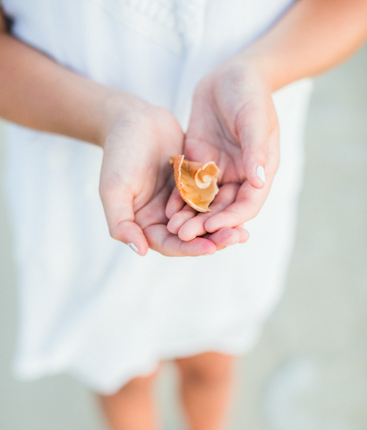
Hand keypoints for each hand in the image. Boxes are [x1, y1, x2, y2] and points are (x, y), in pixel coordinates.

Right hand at [99, 96, 246, 255]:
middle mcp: (163, 219)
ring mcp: (179, 203)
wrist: (132, 119)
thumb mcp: (113, 189)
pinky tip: (243, 204)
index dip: (190, 249)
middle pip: (192, 238)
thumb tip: (139, 251)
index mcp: (144, 225)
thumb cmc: (118, 154)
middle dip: (215, 239)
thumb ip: (121, 223)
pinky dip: (225, 204)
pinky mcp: (193, 186)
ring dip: (224, 225)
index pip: (170, 245)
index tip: (211, 248)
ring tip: (244, 229)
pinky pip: (211, 200)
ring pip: (204, 221)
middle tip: (238, 238)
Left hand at [166, 58, 279, 239]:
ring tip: (173, 229)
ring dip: (191, 217)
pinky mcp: (199, 164)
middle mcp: (240, 177)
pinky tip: (167, 210)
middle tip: (186, 236)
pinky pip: (189, 186)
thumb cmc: (249, 92)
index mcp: (260, 171)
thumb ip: (255, 150)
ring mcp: (218, 171)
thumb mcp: (254, 118)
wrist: (229, 74)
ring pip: (205, 202)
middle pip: (224, 209)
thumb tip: (259, 181)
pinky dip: (180, 199)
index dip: (231, 219)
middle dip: (206, 224)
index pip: (248, 204)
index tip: (213, 228)